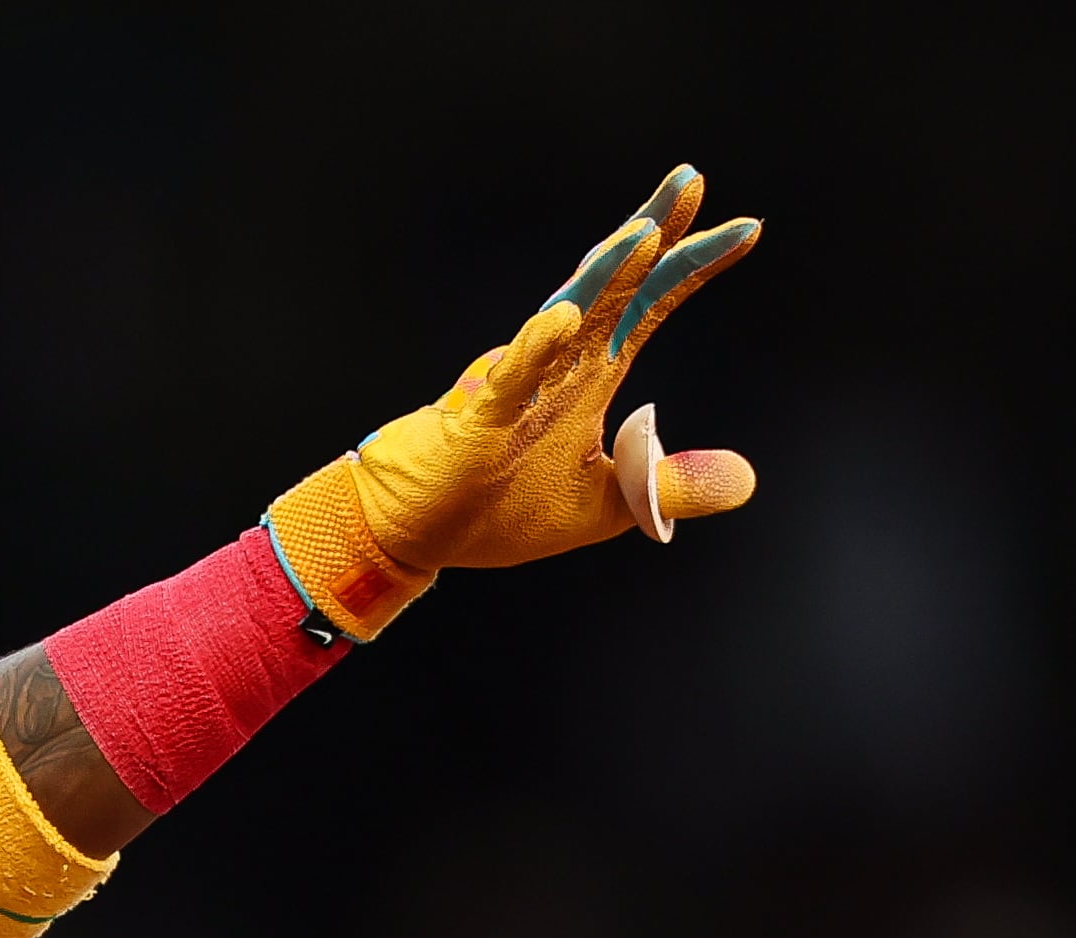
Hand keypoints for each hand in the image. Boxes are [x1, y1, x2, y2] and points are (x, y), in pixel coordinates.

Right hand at [265, 165, 760, 638]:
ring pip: (567, 319)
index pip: (647, 306)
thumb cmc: (496, 514)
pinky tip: (564, 319)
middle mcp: (555, 367)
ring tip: (644, 233)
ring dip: (604, 276)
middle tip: (690, 181)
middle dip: (652, 235)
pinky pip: (510, 382)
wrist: (412, 537)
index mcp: (586, 376)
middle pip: (613, 288)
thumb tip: (745, 478)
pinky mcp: (478, 424)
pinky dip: (534, 351)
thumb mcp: (608, 506)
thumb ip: (670, 484)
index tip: (744, 230)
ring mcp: (516, 389)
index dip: (691, 267)